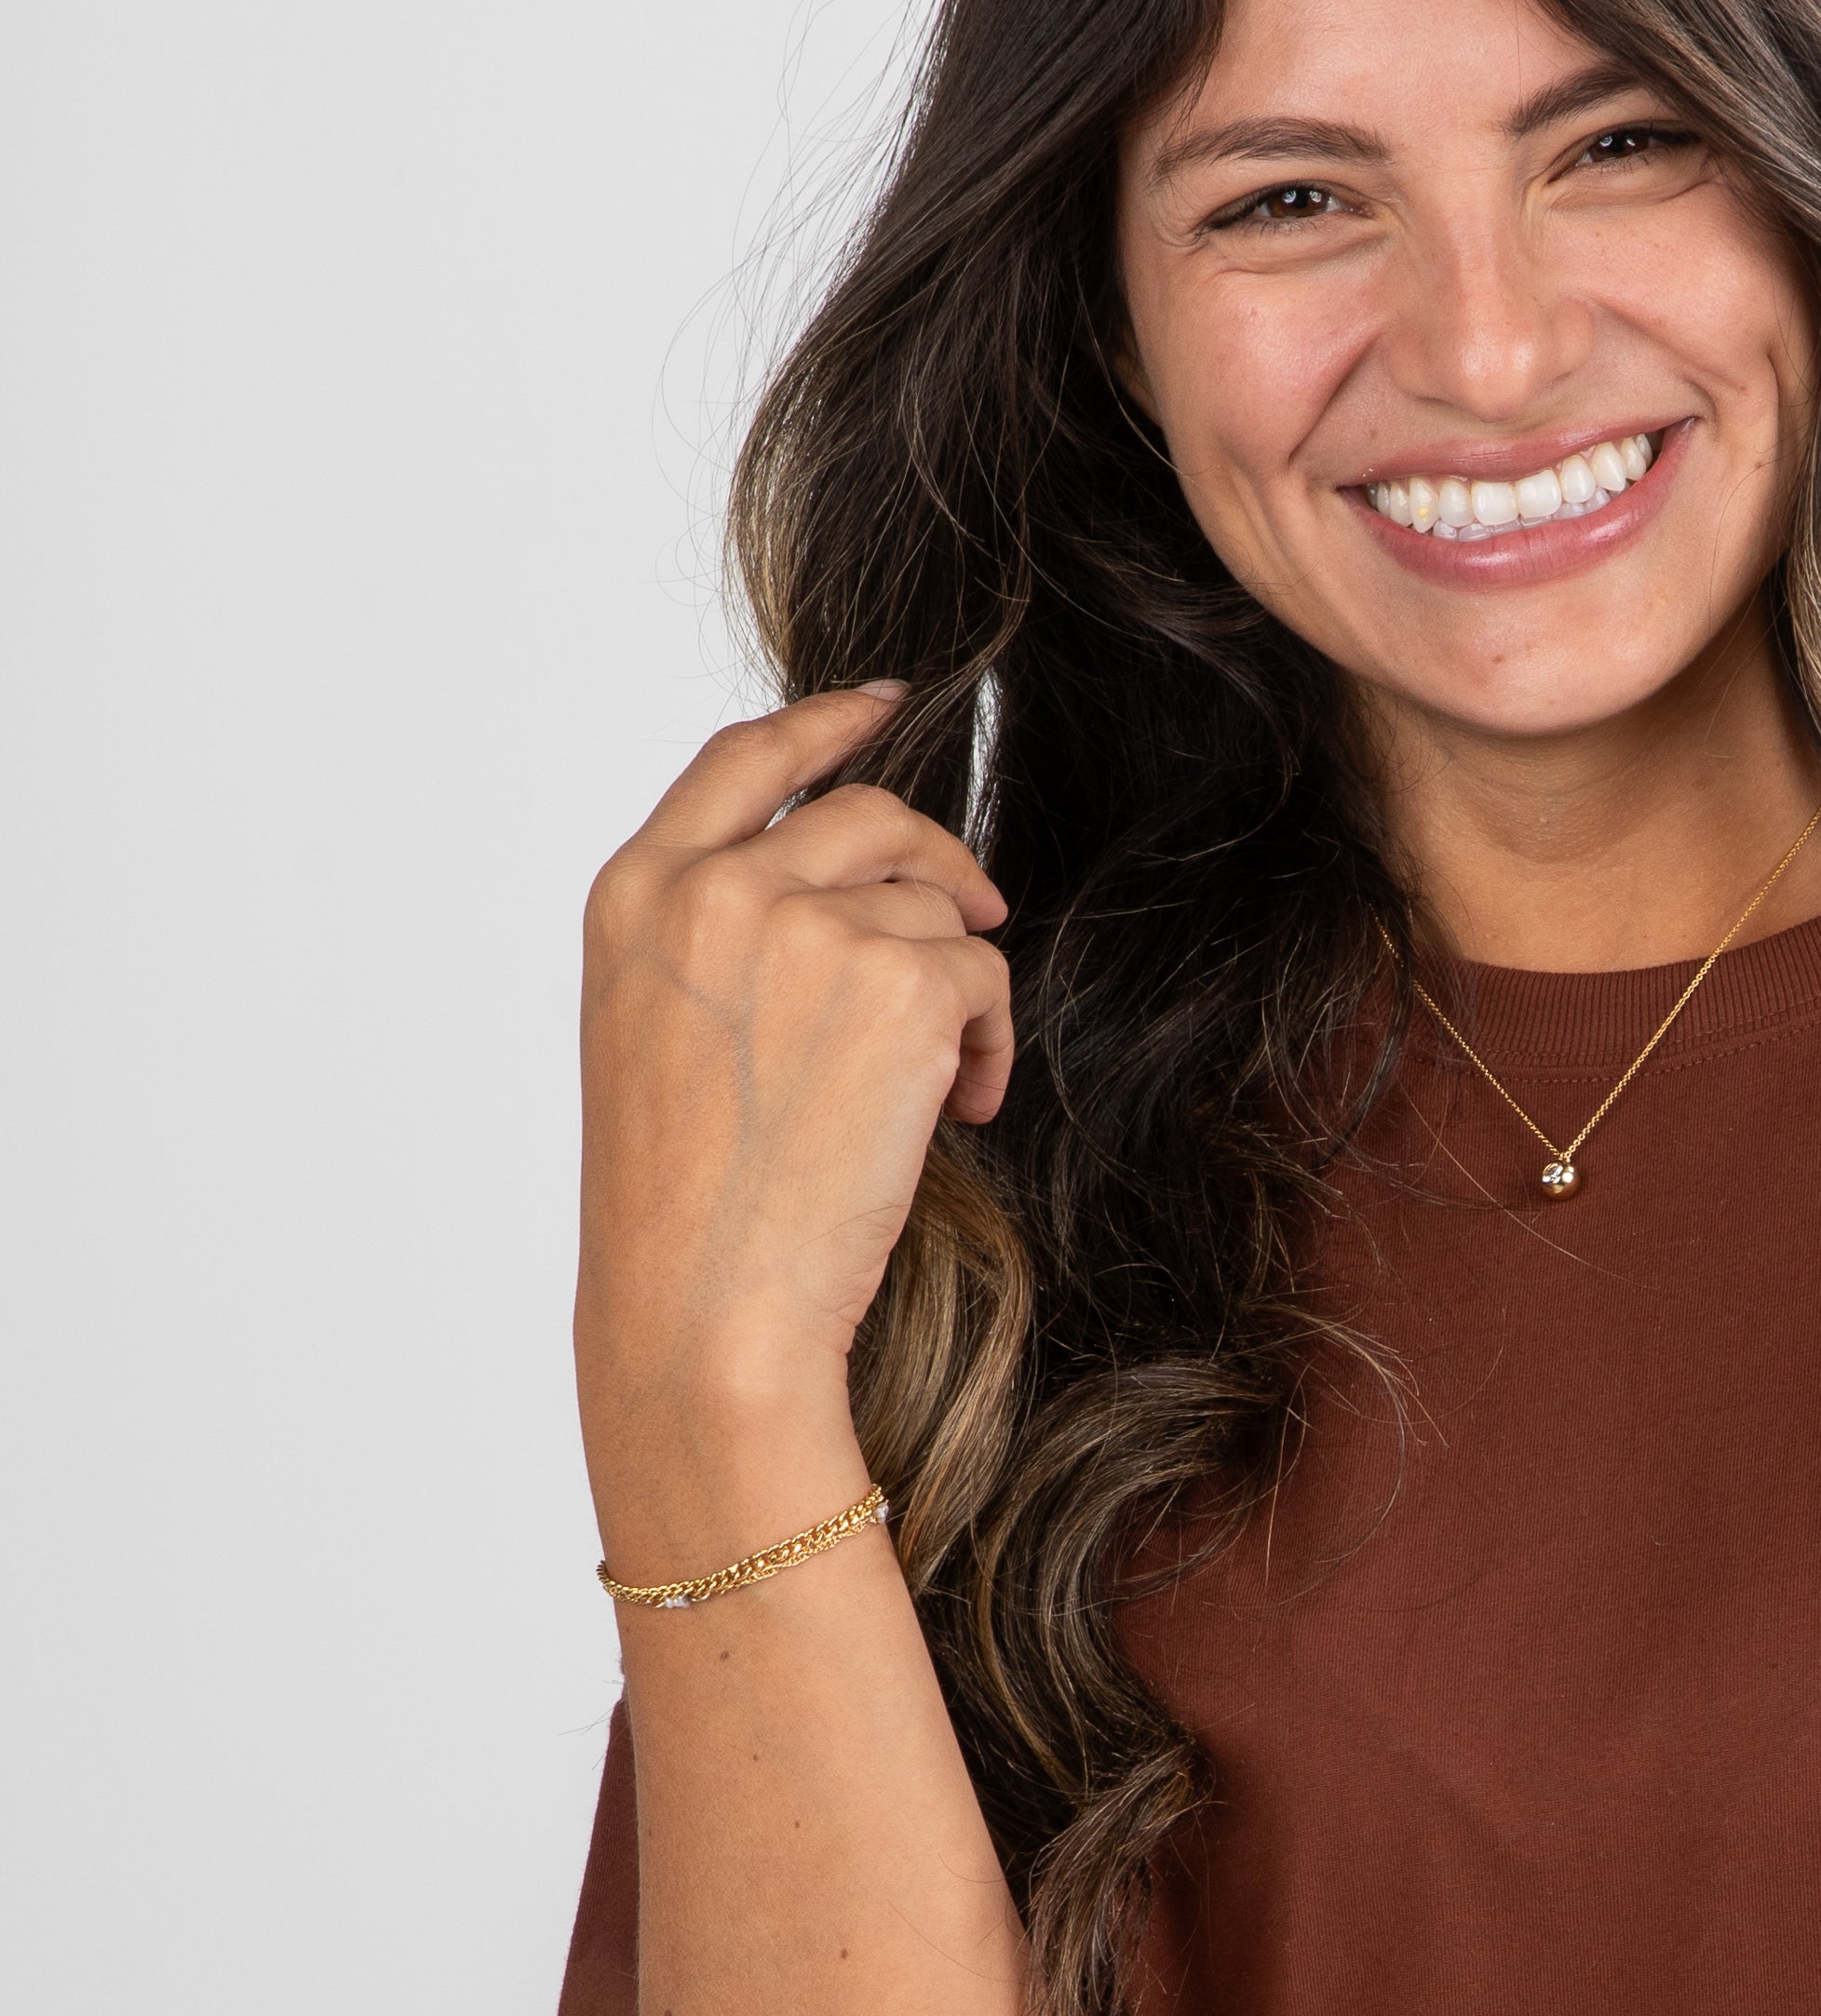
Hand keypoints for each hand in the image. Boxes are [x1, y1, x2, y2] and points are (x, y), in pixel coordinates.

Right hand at [576, 684, 1011, 1444]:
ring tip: (941, 1090)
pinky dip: (990, 1046)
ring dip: (960, 990)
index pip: (745, 761)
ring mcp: (804, 925)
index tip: (889, 705)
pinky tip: (961, 1116)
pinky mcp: (899, 982)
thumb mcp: (655, 1038)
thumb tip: (844, 888)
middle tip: (977, 923)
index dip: (829, 724)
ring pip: (934, 906)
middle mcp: (712, 889)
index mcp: (634, 896)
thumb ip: (720, 939)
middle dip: (937, 866)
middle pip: (867, 814)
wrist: (707, 1310)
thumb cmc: (684, 1211)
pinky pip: (983, 977)